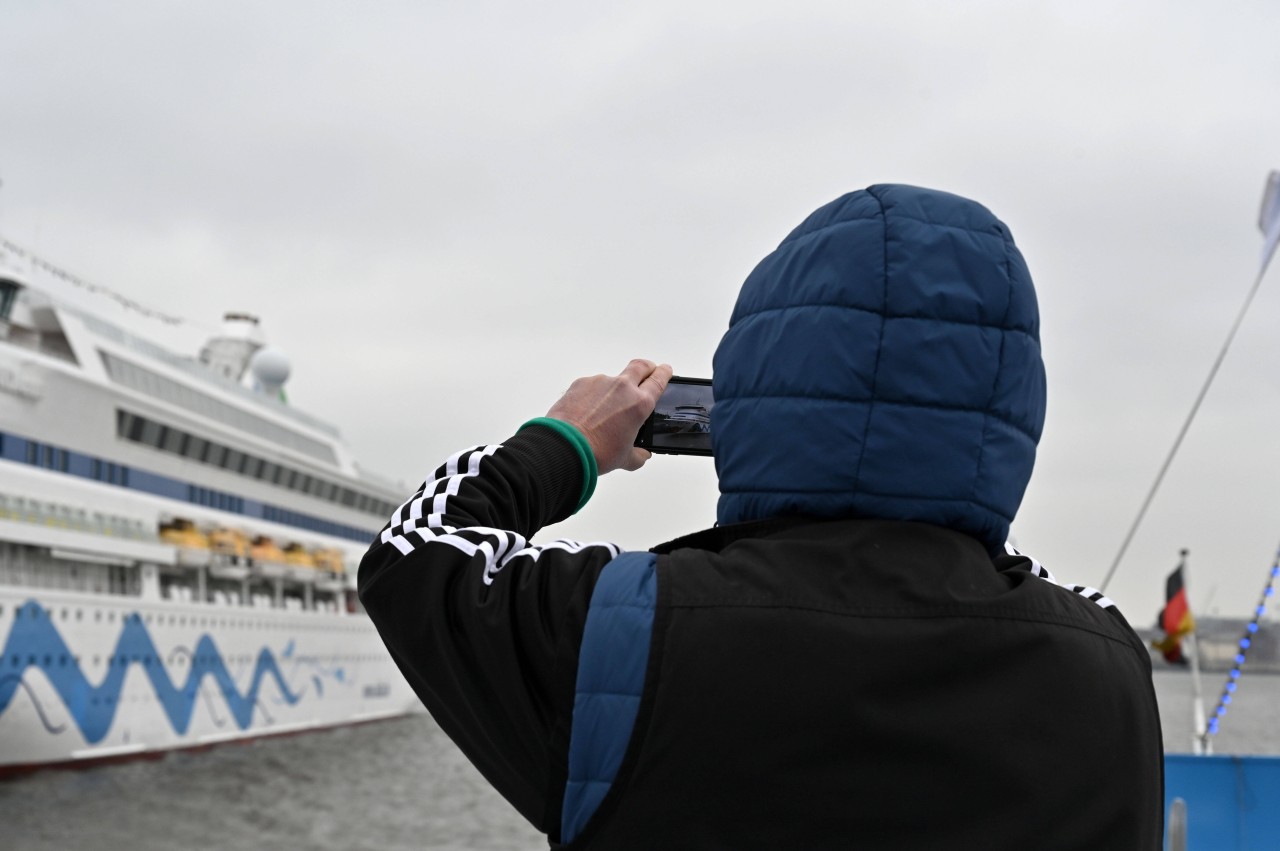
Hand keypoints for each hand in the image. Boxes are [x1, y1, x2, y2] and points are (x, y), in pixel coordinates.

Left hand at [546, 359, 672, 473]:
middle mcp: (622, 388)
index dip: (664, 373)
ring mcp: (600, 382)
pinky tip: (587, 411)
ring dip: (614, 389)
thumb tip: (642, 454)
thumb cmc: (595, 451)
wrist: (565, 447)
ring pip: (613, 379)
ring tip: (606, 410)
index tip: (665, 370)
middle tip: (648, 372)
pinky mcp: (581, 383)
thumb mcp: (625, 459)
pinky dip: (593, 395)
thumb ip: (638, 454)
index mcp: (639, 404)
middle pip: (641, 366)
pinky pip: (592, 385)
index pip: (659, 379)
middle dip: (647, 367)